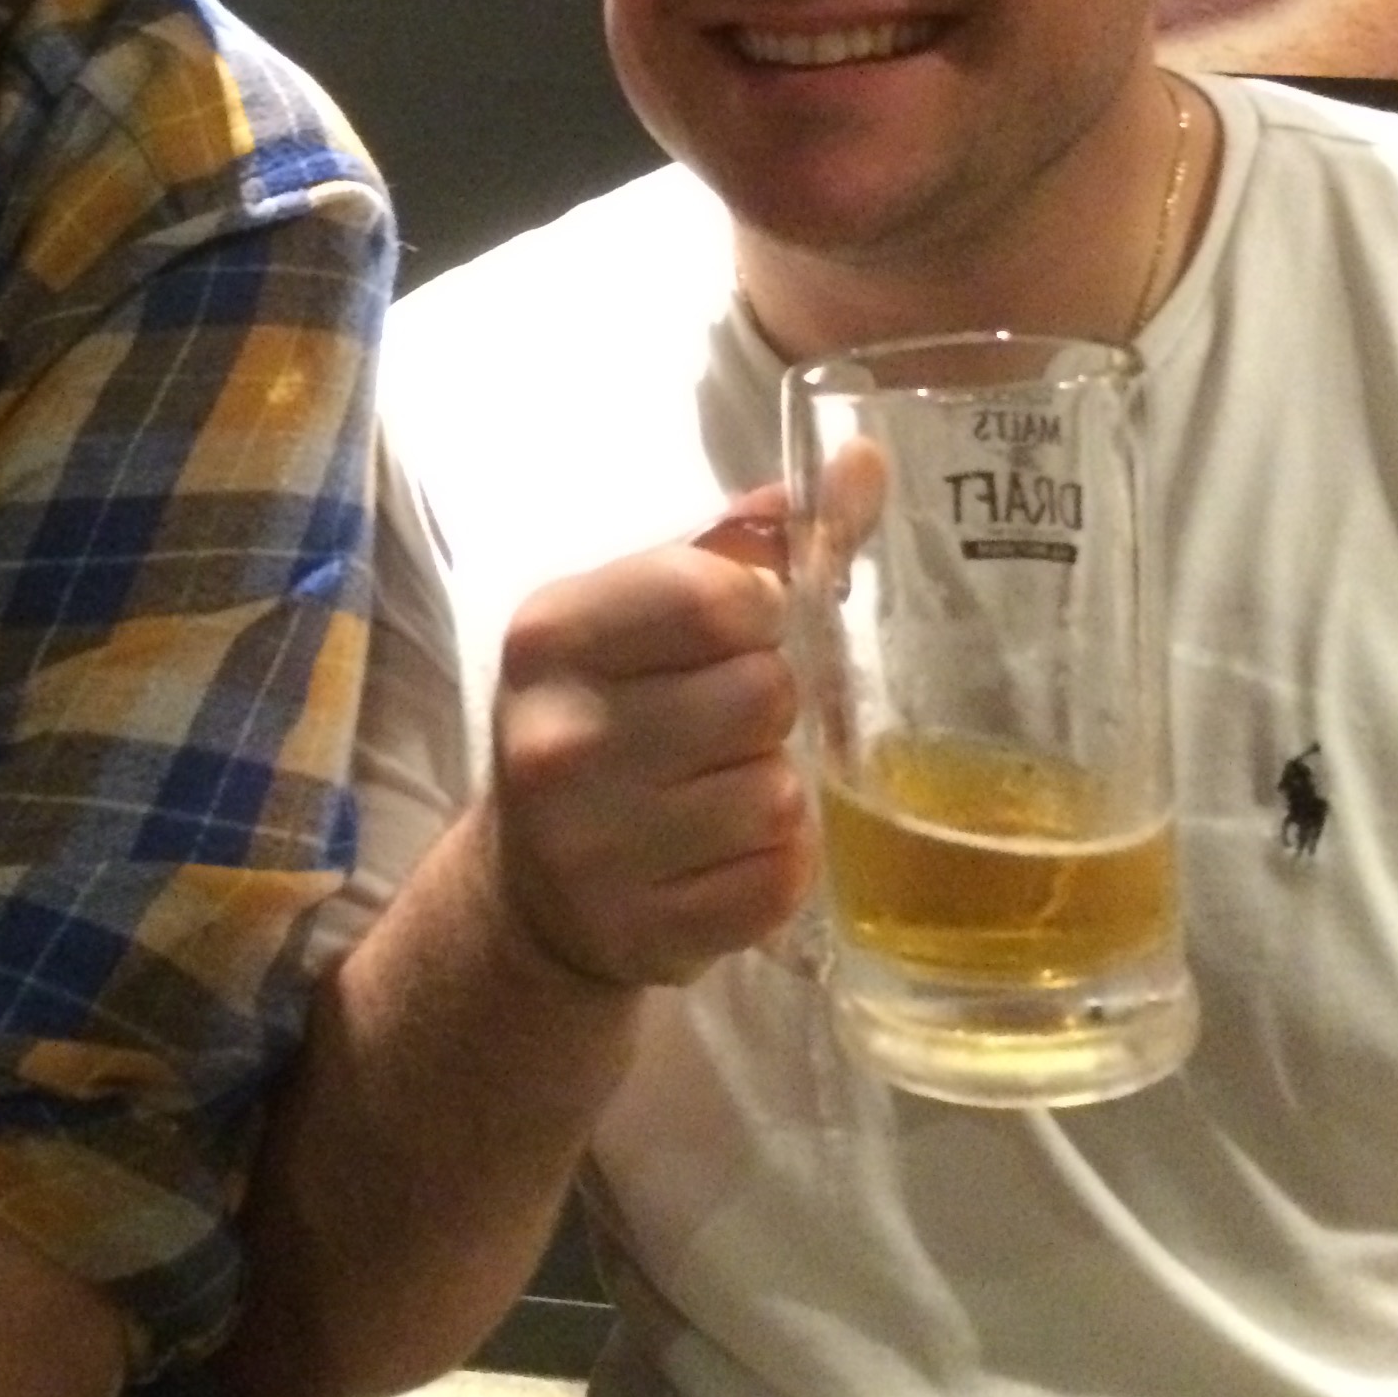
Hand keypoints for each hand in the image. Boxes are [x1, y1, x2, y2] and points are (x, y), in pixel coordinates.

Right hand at [484, 494, 815, 988]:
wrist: (534, 887)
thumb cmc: (609, 716)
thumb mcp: (647, 612)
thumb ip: (753, 539)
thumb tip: (864, 462)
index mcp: (551, 634)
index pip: (714, 595)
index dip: (761, 610)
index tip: (741, 632)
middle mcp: (554, 739)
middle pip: (763, 695)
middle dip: (769, 706)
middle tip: (725, 725)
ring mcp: (590, 849)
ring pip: (779, 796)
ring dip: (774, 792)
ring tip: (719, 792)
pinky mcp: (639, 934)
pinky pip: (779, 882)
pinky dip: (776, 867)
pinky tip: (724, 855)